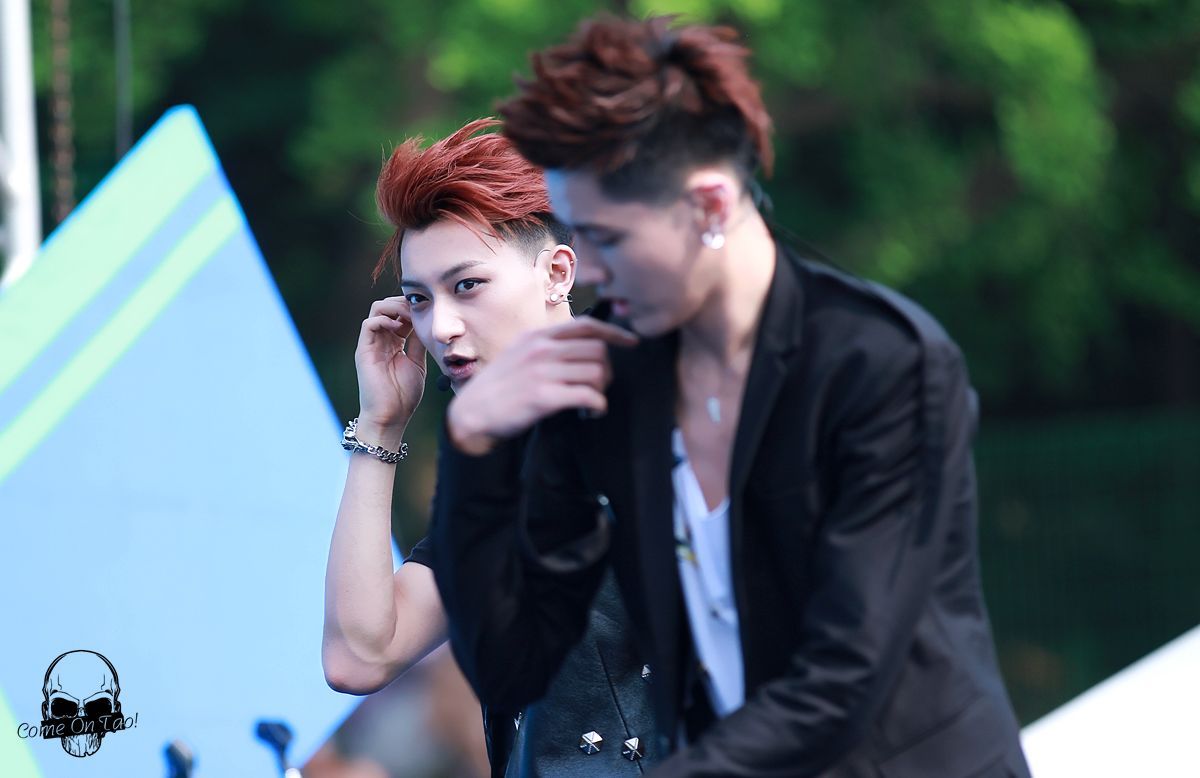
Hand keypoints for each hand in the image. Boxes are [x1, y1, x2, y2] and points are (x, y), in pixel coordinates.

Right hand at [354, 296, 426, 445]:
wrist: (391, 417)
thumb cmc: (404, 395)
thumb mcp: (417, 363)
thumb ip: (418, 343)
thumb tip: (426, 324)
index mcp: (394, 343)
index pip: (400, 314)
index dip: (412, 308)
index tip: (428, 311)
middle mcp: (381, 340)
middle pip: (388, 307)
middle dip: (404, 303)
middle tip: (420, 308)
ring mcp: (371, 344)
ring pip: (377, 310)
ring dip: (395, 307)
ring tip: (410, 315)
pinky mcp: (363, 351)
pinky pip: (369, 324)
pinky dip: (384, 319)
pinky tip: (399, 327)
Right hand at [447, 317, 637, 454]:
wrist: (470, 414)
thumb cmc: (498, 388)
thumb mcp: (518, 355)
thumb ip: (546, 348)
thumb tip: (581, 349)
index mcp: (537, 336)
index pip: (586, 325)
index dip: (614, 333)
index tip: (631, 342)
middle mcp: (541, 349)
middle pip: (597, 350)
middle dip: (606, 369)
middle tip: (599, 386)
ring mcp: (542, 371)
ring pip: (596, 372)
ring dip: (602, 389)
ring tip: (592, 401)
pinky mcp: (543, 396)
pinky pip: (589, 395)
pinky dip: (598, 406)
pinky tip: (591, 412)